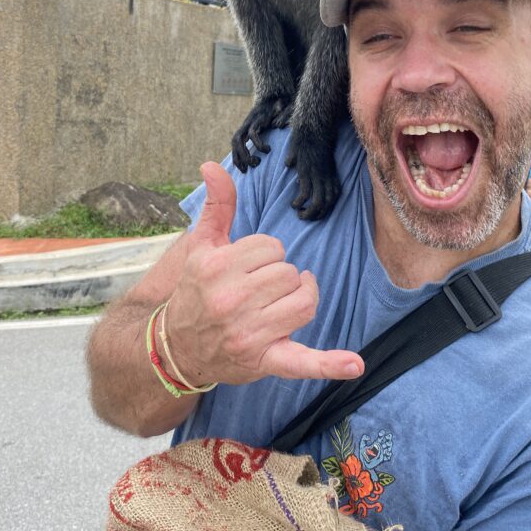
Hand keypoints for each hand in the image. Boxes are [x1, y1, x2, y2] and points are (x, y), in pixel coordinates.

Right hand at [164, 162, 363, 386]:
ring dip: (298, 301)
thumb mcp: (201, 246)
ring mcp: (247, 333)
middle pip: (289, 273)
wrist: (176, 348)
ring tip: (278, 306)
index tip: (247, 269)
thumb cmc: (195, 290)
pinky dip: (329, 364)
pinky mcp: (263, 360)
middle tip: (257, 291)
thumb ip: (216, 205)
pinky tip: (354, 365)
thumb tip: (213, 164)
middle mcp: (229, 300)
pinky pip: (302, 362)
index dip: (265, 256)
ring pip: (303, 302)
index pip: (271, 247)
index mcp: (214, 267)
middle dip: (279, 278)